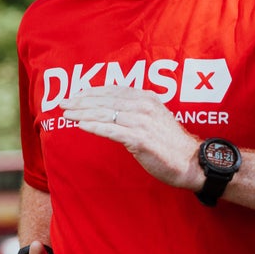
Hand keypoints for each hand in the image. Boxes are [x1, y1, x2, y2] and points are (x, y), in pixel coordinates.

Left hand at [61, 85, 203, 189]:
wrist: (191, 162)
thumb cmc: (171, 144)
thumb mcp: (155, 119)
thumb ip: (137, 111)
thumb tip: (115, 110)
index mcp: (147, 98)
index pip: (113, 91)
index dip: (91, 92)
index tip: (75, 95)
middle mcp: (144, 106)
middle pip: (106, 100)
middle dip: (81, 101)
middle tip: (63, 102)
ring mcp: (142, 122)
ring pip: (105, 113)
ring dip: (83, 112)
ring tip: (67, 113)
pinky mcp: (140, 139)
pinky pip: (111, 130)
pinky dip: (94, 126)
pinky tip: (81, 125)